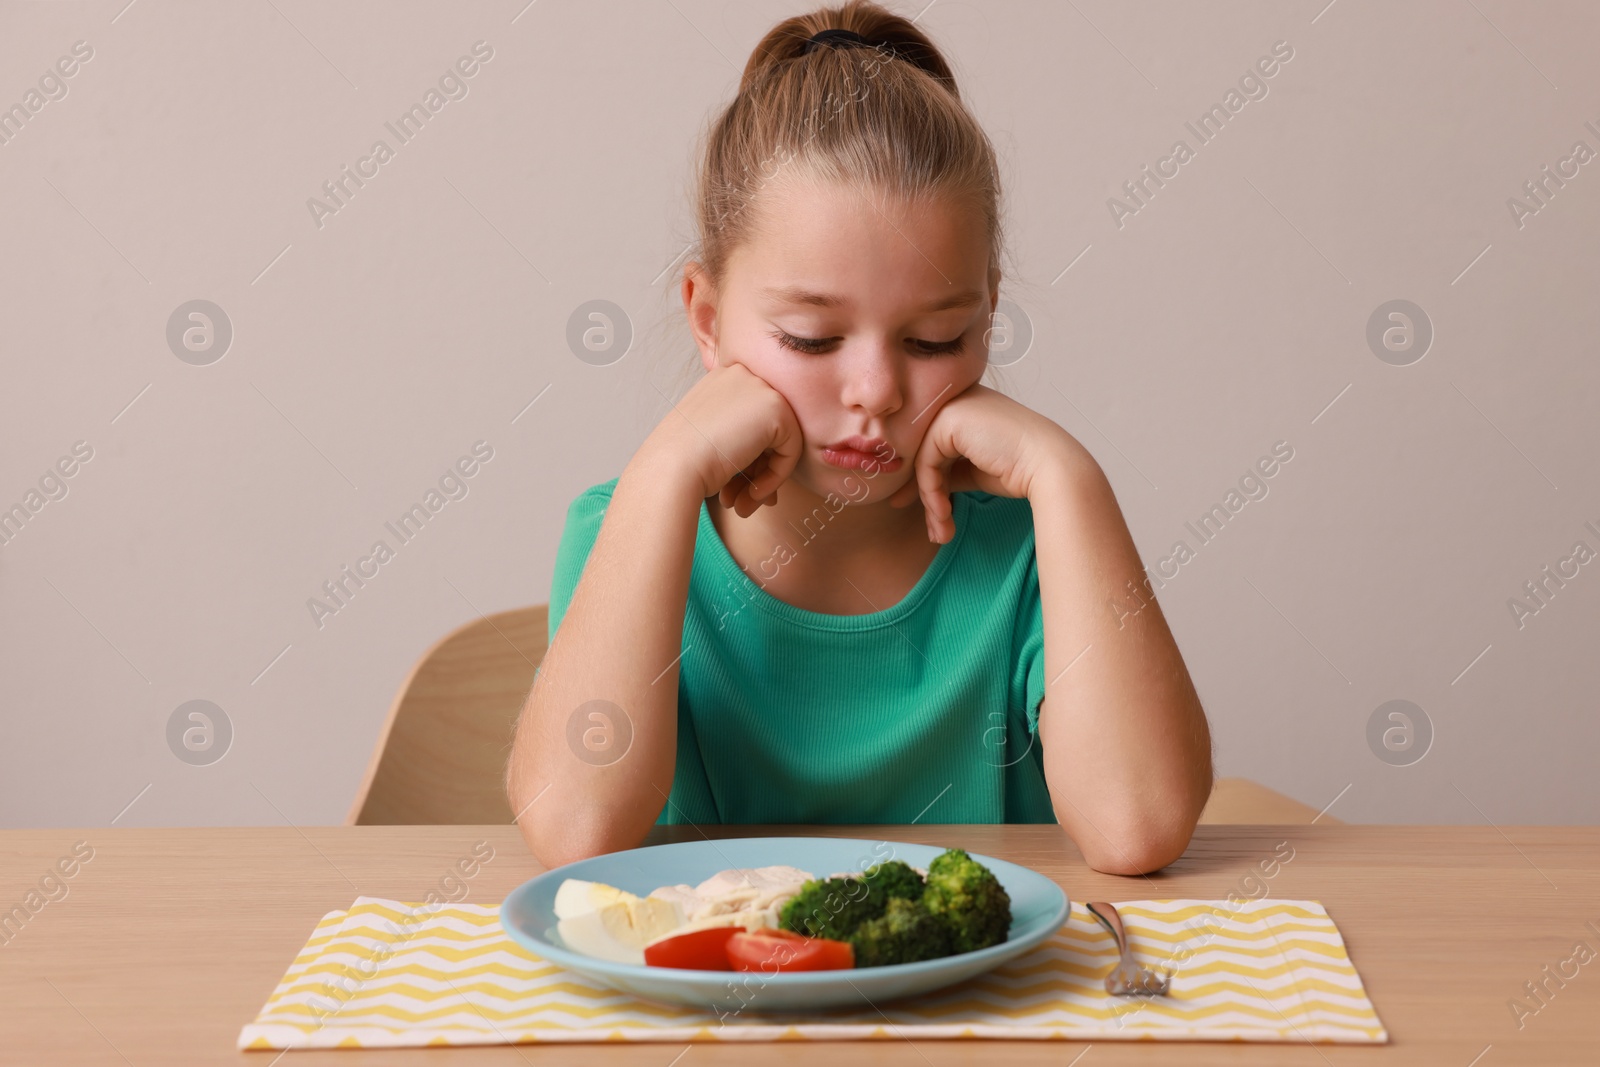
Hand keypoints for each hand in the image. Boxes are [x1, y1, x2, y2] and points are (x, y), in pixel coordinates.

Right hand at [647, 361, 803, 517]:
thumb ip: (740, 444)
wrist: (671, 467)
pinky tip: (751, 494)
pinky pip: (790, 450)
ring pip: (781, 442)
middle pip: (767, 431)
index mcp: (723, 379)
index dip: (746, 460)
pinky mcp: (777, 409)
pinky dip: (775, 478)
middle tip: (741, 502)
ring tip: (743, 507)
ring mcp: (761, 388)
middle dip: (756, 472)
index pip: (750, 422)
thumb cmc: (680, 461)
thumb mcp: (710, 440)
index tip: (732, 487)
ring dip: (764, 480)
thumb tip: (767, 470)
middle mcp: (743, 375)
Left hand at [887, 383, 1090, 542]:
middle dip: (925, 497)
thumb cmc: (1021, 470)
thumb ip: (949, 472)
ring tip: (942, 531)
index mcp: (965, 407)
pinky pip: (925, 463)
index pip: (933, 447)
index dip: (926, 484)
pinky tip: (945, 513)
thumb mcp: (975, 470)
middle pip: (924, 454)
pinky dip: (932, 493)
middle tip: (935, 531)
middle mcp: (956, 400)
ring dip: (930, 502)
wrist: (1049, 466)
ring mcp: (951, 407)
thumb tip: (920, 492)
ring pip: (922, 462)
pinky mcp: (947, 421)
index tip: (931, 517)